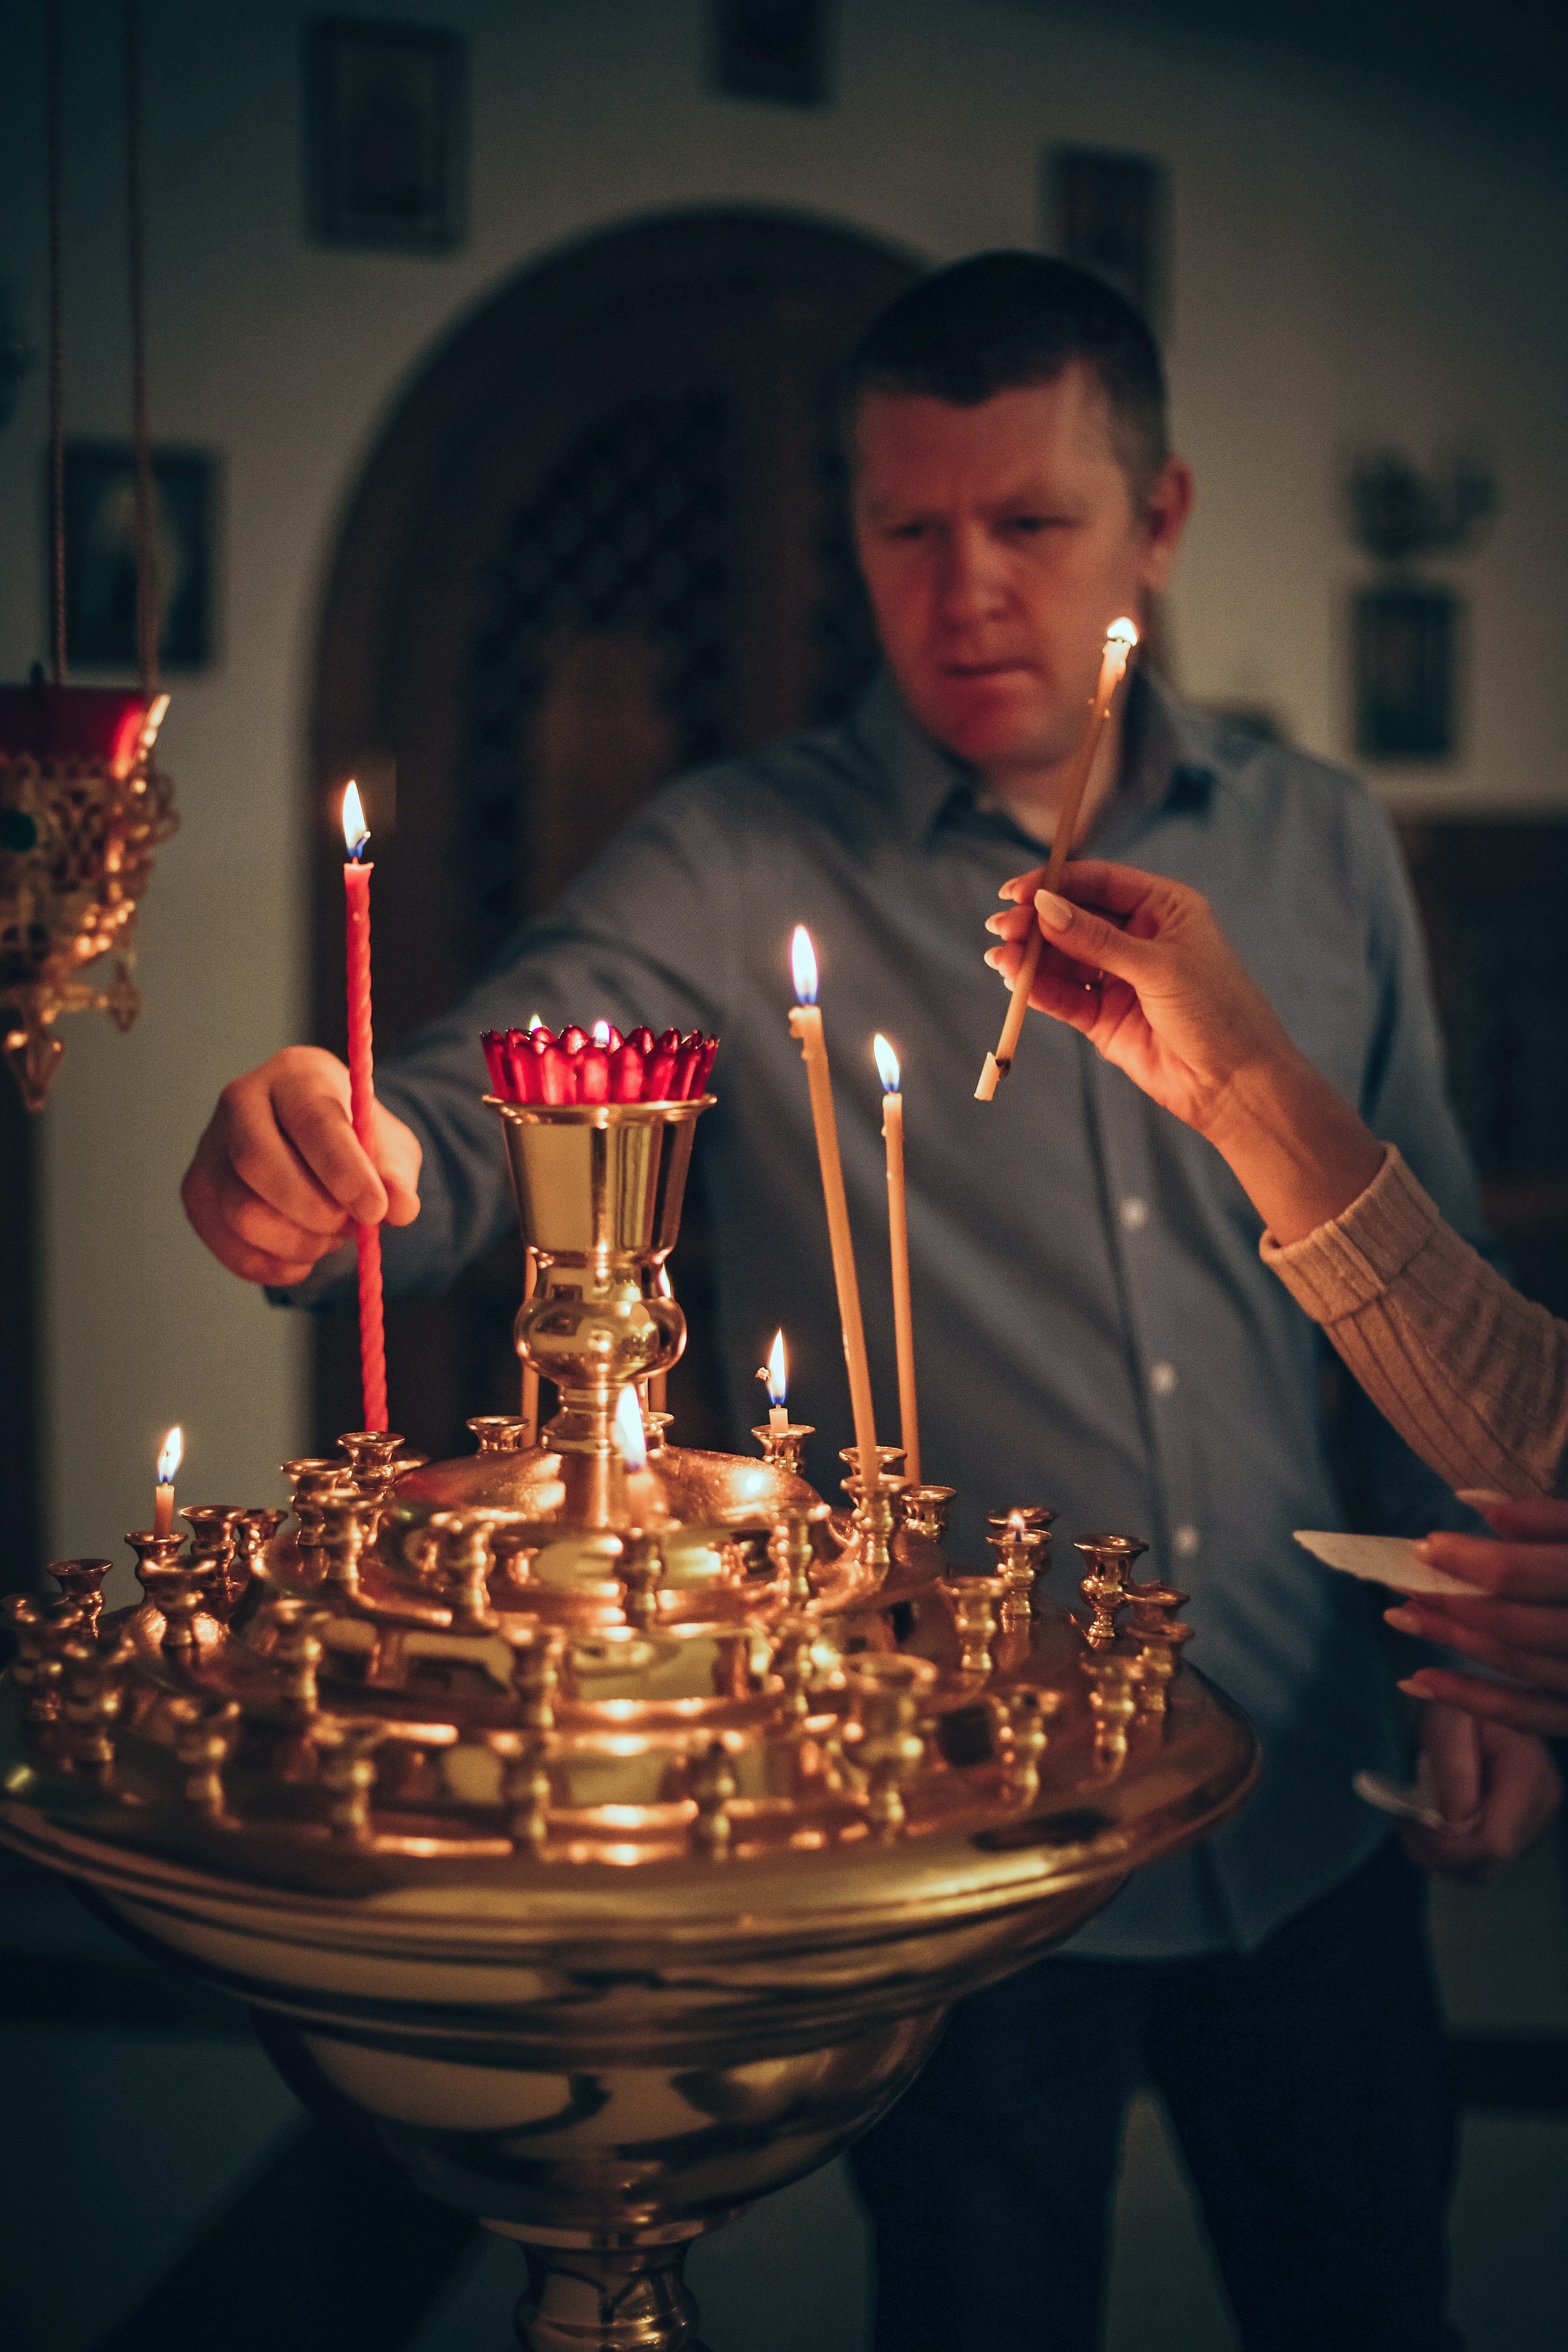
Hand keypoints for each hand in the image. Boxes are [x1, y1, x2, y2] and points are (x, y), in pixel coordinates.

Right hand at [181, 1046, 421, 1285]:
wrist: (320, 1148)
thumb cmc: (357, 1141)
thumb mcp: (389, 1148)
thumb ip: (395, 1174)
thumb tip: (400, 1208)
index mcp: (297, 1074)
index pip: (312, 1120)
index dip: (344, 1170)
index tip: (375, 1210)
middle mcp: (241, 1101)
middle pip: (257, 1162)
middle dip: (313, 1210)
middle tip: (350, 1227)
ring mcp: (210, 1147)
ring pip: (241, 1212)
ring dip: (299, 1242)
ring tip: (330, 1235)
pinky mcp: (197, 1192)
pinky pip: (230, 1247)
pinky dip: (275, 1267)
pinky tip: (304, 1257)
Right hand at [984, 860, 1303, 1129]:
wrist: (1235, 1083)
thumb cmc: (1217, 1011)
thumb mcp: (1157, 965)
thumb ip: (1096, 939)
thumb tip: (1045, 908)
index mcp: (1163, 909)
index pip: (1099, 882)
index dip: (1056, 883)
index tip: (1017, 892)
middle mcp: (1138, 938)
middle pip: (1074, 919)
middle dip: (1036, 923)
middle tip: (1001, 928)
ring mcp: (1119, 978)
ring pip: (1064, 958)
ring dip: (1030, 958)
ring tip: (1000, 959)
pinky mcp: (1104, 1017)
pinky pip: (1065, 996)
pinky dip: (1038, 989)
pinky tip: (1015, 983)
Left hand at [1388, 1495, 1567, 1737]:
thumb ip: (1552, 1518)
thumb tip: (1478, 1506)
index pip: (1524, 1573)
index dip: (1469, 1560)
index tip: (1425, 1545)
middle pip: (1514, 1625)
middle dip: (1449, 1603)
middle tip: (1396, 1582)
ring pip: (1518, 1668)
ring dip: (1452, 1645)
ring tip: (1402, 1618)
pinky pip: (1530, 1716)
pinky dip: (1472, 1701)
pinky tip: (1419, 1682)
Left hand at [1398, 1699, 1559, 1878]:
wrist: (1468, 1704)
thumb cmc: (1455, 1706)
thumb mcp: (1446, 1723)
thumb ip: (1453, 1770)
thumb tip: (1454, 1825)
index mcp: (1529, 1775)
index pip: (1494, 1842)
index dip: (1446, 1847)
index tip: (1406, 1822)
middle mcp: (1542, 1804)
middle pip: (1489, 1861)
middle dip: (1438, 1853)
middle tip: (1401, 1822)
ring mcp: (1536, 1820)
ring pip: (1486, 1868)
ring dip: (1441, 1856)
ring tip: (1412, 1822)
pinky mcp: (1522, 1830)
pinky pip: (1486, 1861)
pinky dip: (1453, 1854)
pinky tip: (1431, 1827)